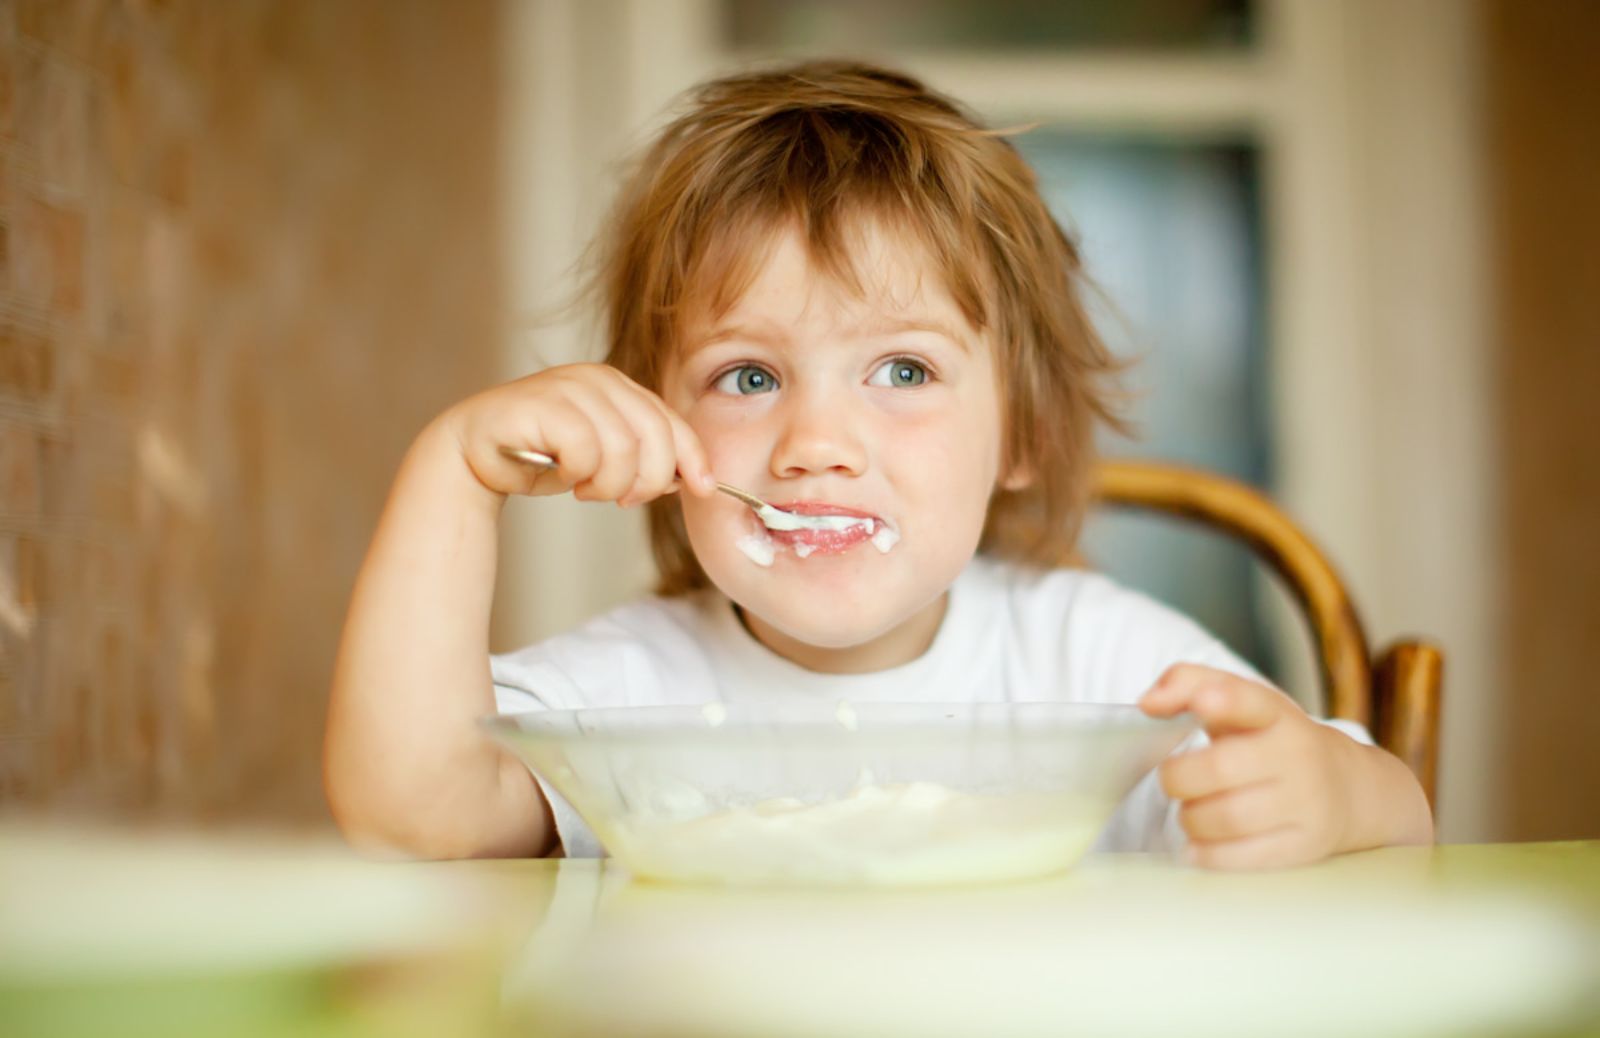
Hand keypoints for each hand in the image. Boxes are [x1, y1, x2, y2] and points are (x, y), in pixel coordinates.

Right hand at [438, 363, 716, 505]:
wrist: (476, 454)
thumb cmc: (543, 456)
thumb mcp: (606, 458)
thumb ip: (646, 458)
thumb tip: (696, 478)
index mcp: (619, 386)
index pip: (672, 422)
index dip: (693, 458)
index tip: (705, 489)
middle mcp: (598, 379)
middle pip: (656, 437)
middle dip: (648, 480)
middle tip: (623, 499)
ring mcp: (570, 386)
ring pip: (623, 449)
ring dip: (608, 484)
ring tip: (586, 488)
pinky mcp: (543, 403)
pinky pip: (586, 450)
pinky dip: (579, 474)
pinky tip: (564, 476)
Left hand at [1139, 664, 1363, 869]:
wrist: (1348, 788)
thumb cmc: (1271, 741)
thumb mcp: (1239, 703)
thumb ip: (1187, 685)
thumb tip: (1149, 702)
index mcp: (1276, 714)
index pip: (1251, 700)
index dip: (1224, 700)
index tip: (1203, 702)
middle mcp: (1297, 755)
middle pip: (1220, 769)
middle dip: (1178, 778)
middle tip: (1174, 780)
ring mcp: (1306, 803)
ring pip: (1227, 818)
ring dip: (1190, 819)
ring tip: (1191, 811)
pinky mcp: (1305, 845)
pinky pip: (1243, 858)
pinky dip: (1207, 854)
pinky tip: (1198, 844)